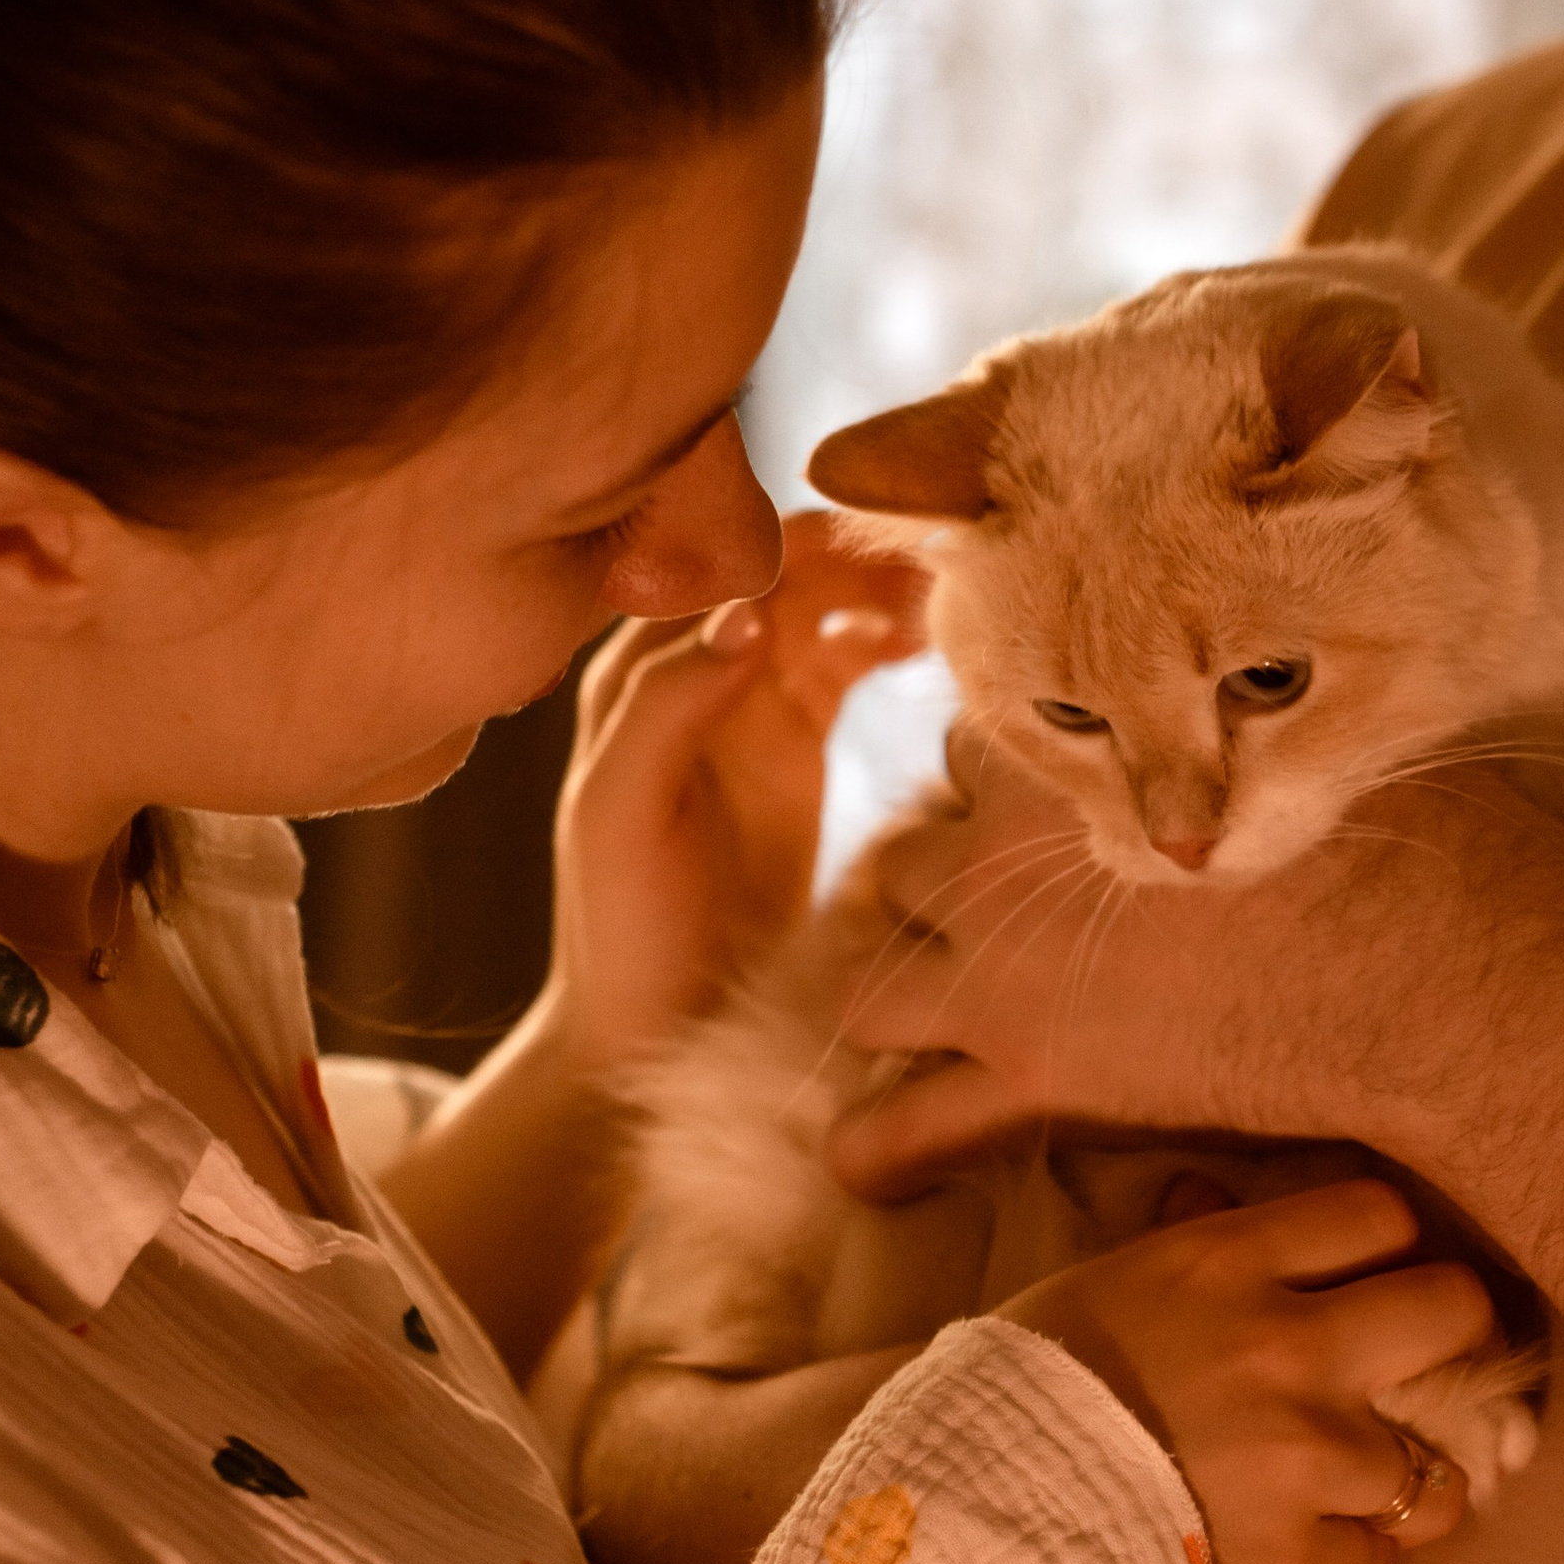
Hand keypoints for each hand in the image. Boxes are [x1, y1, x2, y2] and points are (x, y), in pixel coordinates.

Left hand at [546, 514, 924, 1074]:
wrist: (655, 1020)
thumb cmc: (620, 924)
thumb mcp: (620, 813)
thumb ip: (665, 707)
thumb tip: (747, 612)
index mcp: (639, 668)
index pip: (721, 564)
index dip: (798, 543)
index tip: (877, 548)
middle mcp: (693, 665)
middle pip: (784, 565)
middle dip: (856, 554)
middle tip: (934, 576)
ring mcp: (749, 698)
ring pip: (824, 600)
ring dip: (881, 588)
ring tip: (943, 610)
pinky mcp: (797, 738)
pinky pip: (849, 657)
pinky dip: (890, 636)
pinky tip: (931, 649)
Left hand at [827, 741, 1355, 1192]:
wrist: (1410, 974)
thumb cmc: (1385, 844)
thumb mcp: (1295, 743)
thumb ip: (1231, 729)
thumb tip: (1258, 697)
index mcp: (1054, 766)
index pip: (973, 749)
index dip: (1017, 791)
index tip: (1060, 820)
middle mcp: (996, 865)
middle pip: (911, 864)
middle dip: (949, 895)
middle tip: (1019, 930)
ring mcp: (999, 979)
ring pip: (875, 989)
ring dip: (910, 1003)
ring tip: (953, 1036)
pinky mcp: (1031, 1080)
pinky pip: (901, 1129)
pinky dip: (881, 1148)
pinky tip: (873, 1168)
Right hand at [996, 1178, 1496, 1563]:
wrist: (957, 1516)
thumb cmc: (1022, 1390)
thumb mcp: (1098, 1286)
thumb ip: (1182, 1244)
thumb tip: (1208, 1192)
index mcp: (1227, 1260)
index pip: (1380, 1214)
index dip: (1385, 1251)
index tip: (1368, 1282)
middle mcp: (1286, 1344)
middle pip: (1453, 1313)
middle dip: (1449, 1347)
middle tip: (1418, 1377)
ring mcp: (1302, 1454)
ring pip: (1437, 1470)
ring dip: (1404, 1490)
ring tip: (1354, 1495)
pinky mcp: (1293, 1555)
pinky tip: (1296, 1558)